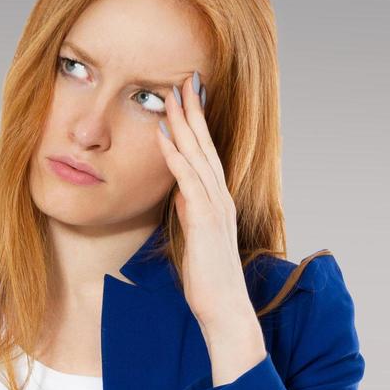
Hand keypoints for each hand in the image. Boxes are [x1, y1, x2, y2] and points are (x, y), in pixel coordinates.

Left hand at [154, 71, 248, 330]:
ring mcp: (216, 207)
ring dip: (185, 123)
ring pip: (199, 155)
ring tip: (172, 94)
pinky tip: (164, 135)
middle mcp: (220, 197)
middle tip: (184, 79)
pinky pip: (188, 181)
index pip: (206, 153)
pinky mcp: (206, 221)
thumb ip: (190, 212)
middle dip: (193, 111)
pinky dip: (176, 156)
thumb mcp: (195, 238)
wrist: (225, 310)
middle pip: (205, 145)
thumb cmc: (208, 280)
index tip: (186, 96)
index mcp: (217, 200)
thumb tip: (180, 192)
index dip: (196, 124)